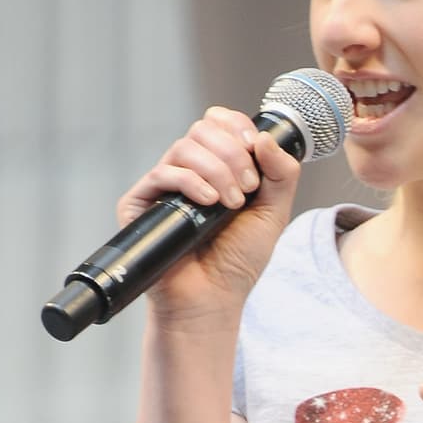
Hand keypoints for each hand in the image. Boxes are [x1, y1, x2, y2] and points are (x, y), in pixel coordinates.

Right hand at [116, 106, 302, 324]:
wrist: (212, 300)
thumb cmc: (238, 262)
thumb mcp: (273, 213)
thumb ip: (282, 174)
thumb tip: (266, 137)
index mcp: (217, 167)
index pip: (219, 123)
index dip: (237, 127)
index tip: (255, 150)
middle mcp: (188, 171)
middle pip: (203, 129)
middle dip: (233, 154)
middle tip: (248, 188)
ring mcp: (164, 185)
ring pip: (185, 147)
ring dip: (217, 170)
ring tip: (231, 204)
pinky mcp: (141, 202)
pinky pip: (163, 173)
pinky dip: (191, 181)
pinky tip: (209, 203)